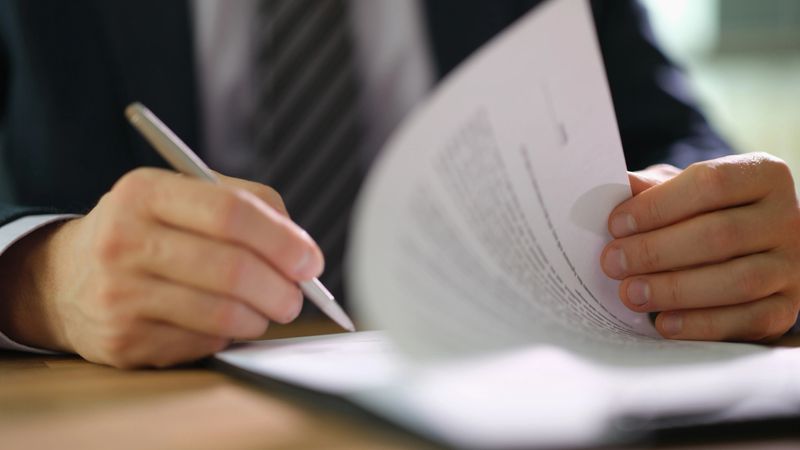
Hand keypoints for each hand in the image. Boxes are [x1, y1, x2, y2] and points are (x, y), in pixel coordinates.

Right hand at [0, 168, 322, 367]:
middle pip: (233, 270)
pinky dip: (229, 336)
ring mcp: (120, 296)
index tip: (310, 260)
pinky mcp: (124, 342)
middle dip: (283, 288)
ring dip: (262, 317)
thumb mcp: (180, 194)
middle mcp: (124, 241)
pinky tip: (225, 323)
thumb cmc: (146, 231)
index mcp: (144, 192)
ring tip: (269, 310)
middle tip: (299, 295)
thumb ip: (245, 204)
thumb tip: (300, 248)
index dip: (283, 240)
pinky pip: (204, 344)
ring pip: (223, 315)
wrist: (65, 278)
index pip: (231, 213)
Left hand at [601, 153, 799, 341]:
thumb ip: (651, 188)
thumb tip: (613, 187)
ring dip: (675, 290)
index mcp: (763, 175)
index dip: (658, 205)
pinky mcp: (785, 309)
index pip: (711, 183)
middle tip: (613, 263)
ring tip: (630, 293)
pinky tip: (664, 323)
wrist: (745, 252)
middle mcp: (787, 218)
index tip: (616, 224)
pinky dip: (702, 324)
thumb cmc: (701, 214)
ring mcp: (791, 266)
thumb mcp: (678, 190)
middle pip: (720, 235)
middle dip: (657, 251)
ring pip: (737, 281)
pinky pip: (747, 320)